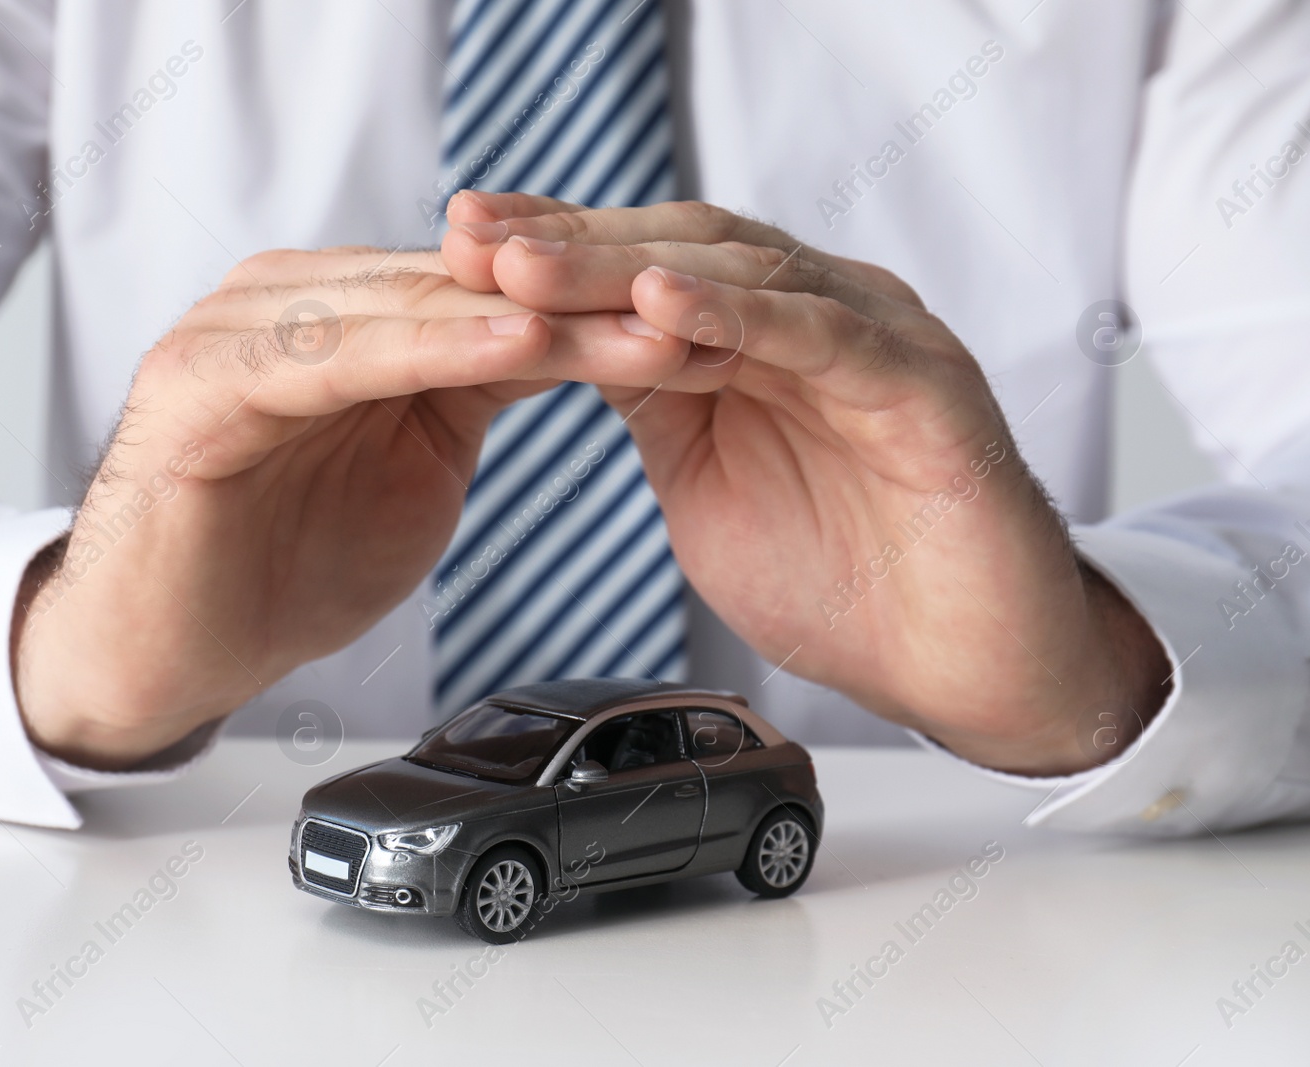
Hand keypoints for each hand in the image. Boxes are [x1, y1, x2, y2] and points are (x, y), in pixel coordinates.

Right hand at [13, 248, 691, 767]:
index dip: (600, 310)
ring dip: (536, 316)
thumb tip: (563, 345)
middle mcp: (293, 299)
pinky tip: (516, 344)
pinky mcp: (206, 378)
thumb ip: (469, 396)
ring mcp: (242, 328)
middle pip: (466, 285)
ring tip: (639, 325)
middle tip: (701, 316)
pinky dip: (430, 347)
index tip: (706, 328)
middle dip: (589, 305)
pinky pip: (337, 352)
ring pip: (415, 305)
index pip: (492, 292)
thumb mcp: (413, 469)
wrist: (163, 650)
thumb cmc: (280, 564)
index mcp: (344, 314)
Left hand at [442, 195, 1170, 775]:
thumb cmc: (844, 581)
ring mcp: (876, 341)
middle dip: (569, 243)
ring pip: (743, 274)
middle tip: (472, 238)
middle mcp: (819, 316)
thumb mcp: (702, 477)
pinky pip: (823, 336)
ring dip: (628, 268)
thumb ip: (651, 403)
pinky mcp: (924, 387)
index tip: (455, 248)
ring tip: (532, 266)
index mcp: (764, 336)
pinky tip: (660, 307)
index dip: (552, 251)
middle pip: (682, 251)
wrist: (962, 668)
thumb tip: (565, 342)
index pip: (646, 266)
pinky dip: (741, 317)